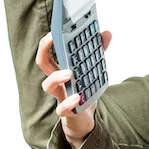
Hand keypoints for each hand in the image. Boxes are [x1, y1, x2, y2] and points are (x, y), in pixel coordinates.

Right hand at [35, 29, 111, 148]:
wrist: (85, 120)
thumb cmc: (85, 92)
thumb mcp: (93, 70)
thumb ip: (98, 52)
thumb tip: (106, 32)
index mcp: (61, 68)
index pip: (48, 51)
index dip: (48, 40)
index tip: (55, 29)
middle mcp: (57, 81)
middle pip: (42, 63)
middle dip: (44, 49)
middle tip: (53, 38)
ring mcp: (60, 95)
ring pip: (48, 85)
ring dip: (56, 77)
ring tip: (69, 73)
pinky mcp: (66, 112)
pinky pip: (62, 109)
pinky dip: (68, 103)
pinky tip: (76, 98)